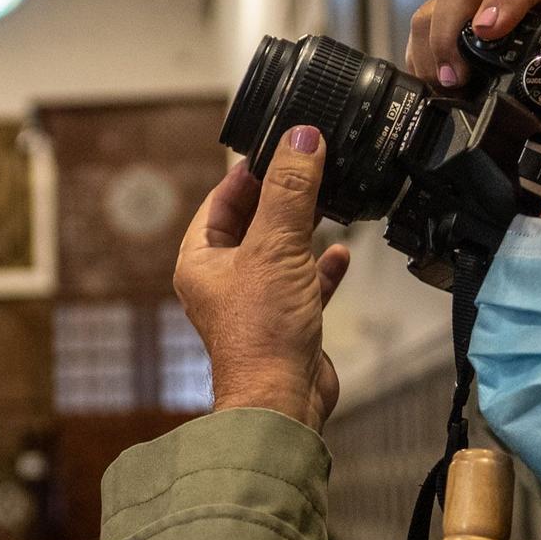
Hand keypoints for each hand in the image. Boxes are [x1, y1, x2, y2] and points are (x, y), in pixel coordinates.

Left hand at [174, 129, 350, 431]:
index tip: (279, 146)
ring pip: (279, 252)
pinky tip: (340, 254)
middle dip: (282, 197)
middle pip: (251, 223)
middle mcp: (222, 281)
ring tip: (328, 200)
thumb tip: (301, 139)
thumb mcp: (275, 247)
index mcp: (200, 261)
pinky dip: (321, 267)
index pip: (221, 201)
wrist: (282, 399)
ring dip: (303, 229)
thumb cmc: (261, 334)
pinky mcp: (285, 322)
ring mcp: (254, 302)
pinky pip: (304, 284)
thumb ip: (290, 191)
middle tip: (309, 167)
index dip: (250, 172)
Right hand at [406, 0, 540, 89]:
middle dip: (450, 31)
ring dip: (430, 49)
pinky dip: (420, 60)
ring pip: (433, 7)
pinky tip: (433, 83)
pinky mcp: (447, 21)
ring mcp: (470, 2)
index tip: (488, 31)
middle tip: (455, 76)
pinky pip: (420, 31)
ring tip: (445, 85)